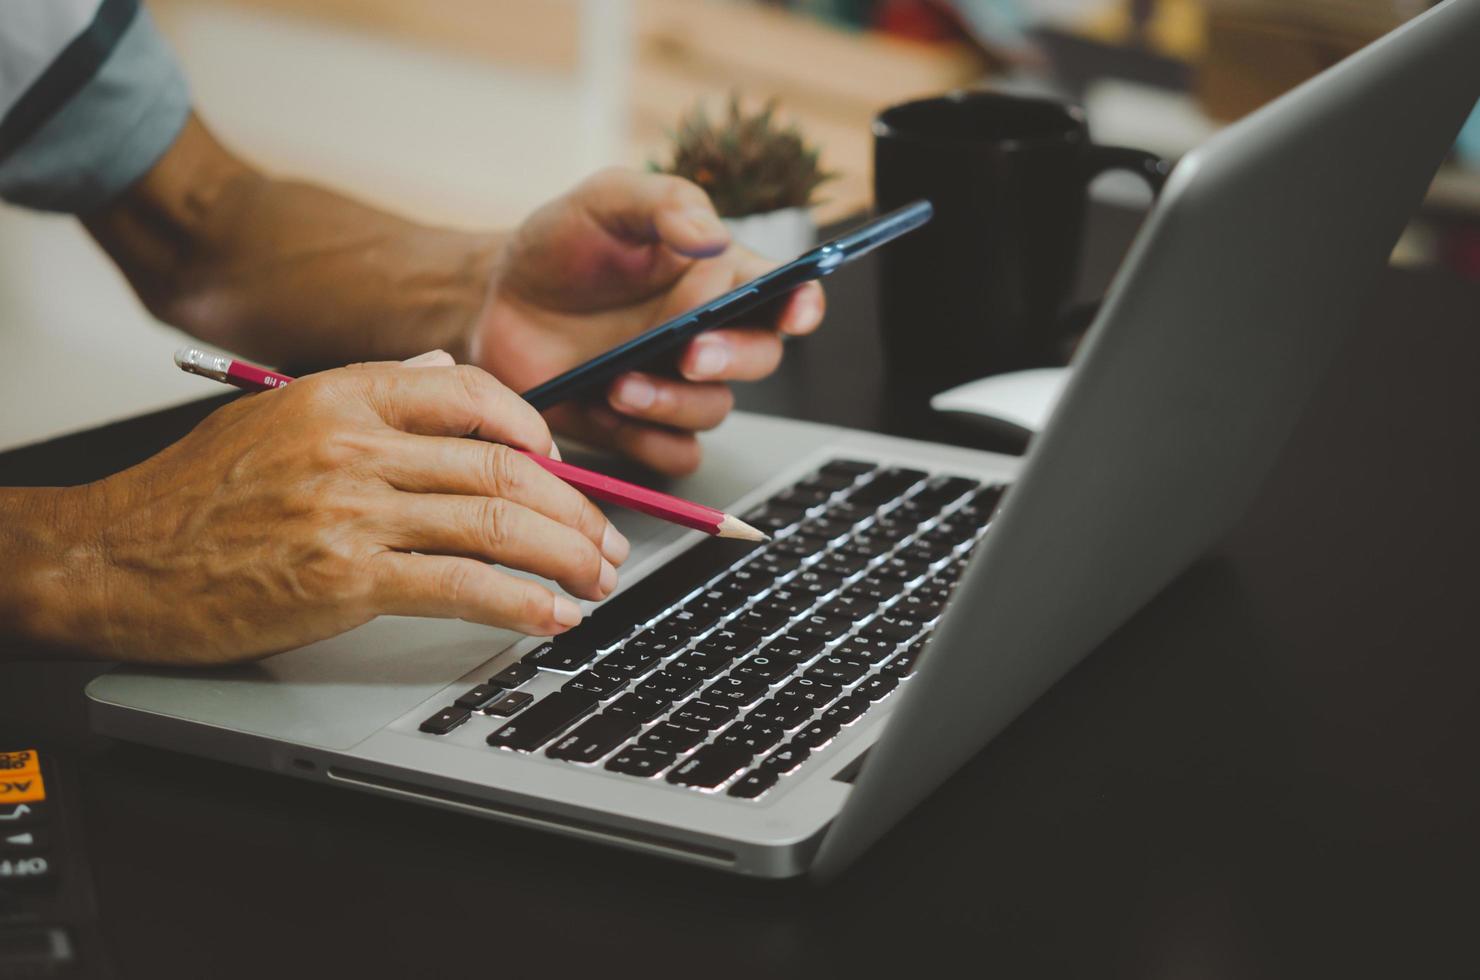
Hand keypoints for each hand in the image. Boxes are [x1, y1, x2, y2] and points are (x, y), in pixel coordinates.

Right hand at [31, 355, 628, 664]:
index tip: (564, 466)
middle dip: (573, 508)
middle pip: (501, 465)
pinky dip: (522, 602)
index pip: (471, 393)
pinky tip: (552, 615)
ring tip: (597, 580)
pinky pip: (461, 585)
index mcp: (341, 395)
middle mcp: (353, 445)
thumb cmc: (195, 494)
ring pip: (494, 522)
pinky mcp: (344, 580)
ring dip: (565, 556)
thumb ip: (370, 392)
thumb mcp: (276, 415)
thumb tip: (441, 368)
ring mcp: (351, 512)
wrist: (113, 560)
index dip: (537, 431)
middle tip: (608, 539)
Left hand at [472, 168, 825, 475]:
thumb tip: (712, 236)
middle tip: (691, 352)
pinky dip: (648, 442)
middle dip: (733, 359)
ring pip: (713, 412)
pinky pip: (674, 454)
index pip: (785, 291)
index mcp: (715, 276)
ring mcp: (674, 384)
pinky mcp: (638, 427)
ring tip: (620, 383)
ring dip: (674, 403)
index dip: (803, 304)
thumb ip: (662, 204)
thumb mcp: (605, 202)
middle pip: (760, 358)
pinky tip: (607, 412)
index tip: (794, 312)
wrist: (492, 300)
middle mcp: (705, 333)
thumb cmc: (558, 245)